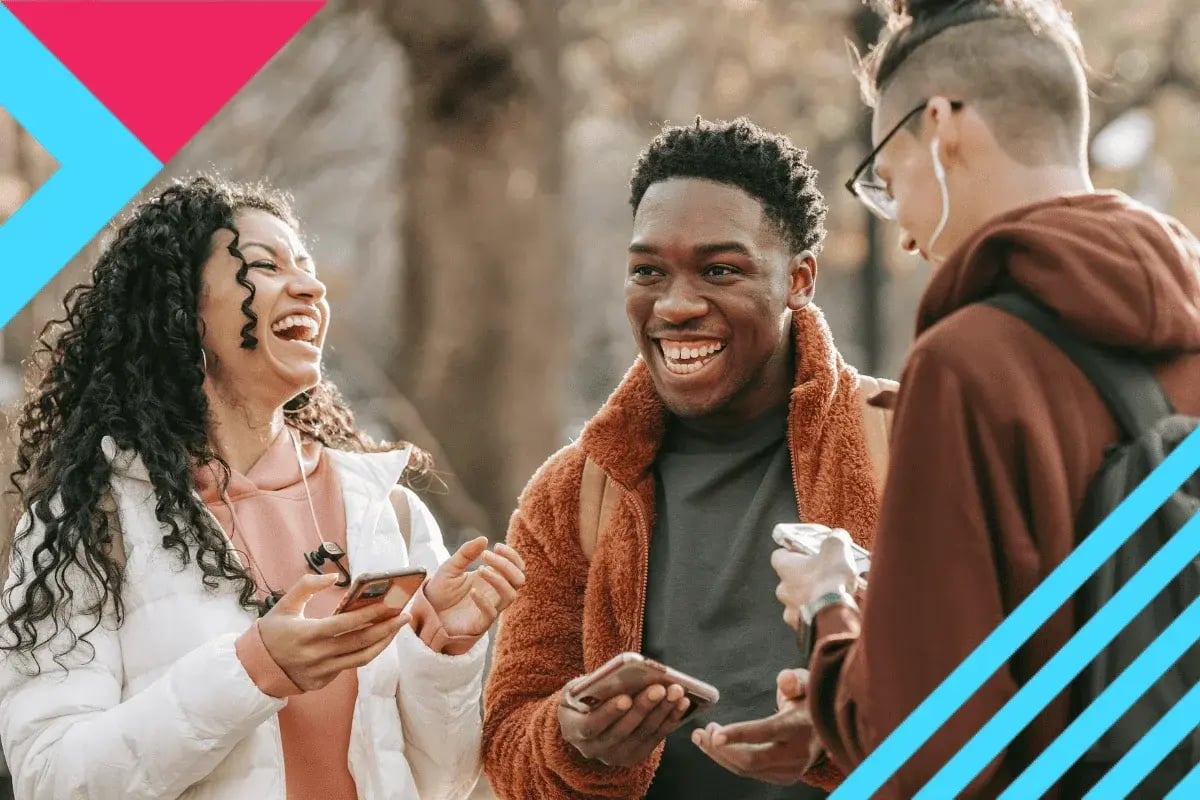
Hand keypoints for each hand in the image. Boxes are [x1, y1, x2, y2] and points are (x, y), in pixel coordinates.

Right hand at [259, 573, 409, 691]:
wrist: (254, 669)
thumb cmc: (271, 632)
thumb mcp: (283, 605)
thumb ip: (307, 585)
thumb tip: (334, 577)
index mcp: (306, 635)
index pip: (344, 625)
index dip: (367, 615)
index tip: (388, 605)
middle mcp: (316, 656)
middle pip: (359, 643)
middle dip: (386, 629)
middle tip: (404, 615)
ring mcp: (321, 672)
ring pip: (361, 659)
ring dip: (383, 643)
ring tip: (397, 628)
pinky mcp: (323, 682)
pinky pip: (350, 666)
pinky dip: (366, 652)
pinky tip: (378, 639)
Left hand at [424, 537, 525, 637]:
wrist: (426, 613)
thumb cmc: (440, 591)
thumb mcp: (450, 567)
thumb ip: (466, 553)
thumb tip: (484, 538)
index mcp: (492, 578)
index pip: (515, 567)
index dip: (511, 555)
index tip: (496, 546)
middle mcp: (494, 593)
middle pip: (519, 579)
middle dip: (506, 564)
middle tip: (485, 555)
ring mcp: (489, 608)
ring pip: (510, 595)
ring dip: (499, 579)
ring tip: (480, 569)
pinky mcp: (480, 623)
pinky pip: (491, 613)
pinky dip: (484, 601)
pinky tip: (472, 591)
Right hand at [558, 681, 691, 766]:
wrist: (583, 719)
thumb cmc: (581, 696)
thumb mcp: (577, 688)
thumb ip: (592, 685)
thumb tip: (620, 675)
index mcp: (572, 729)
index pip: (591, 725)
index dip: (609, 713)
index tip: (626, 697)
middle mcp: (592, 748)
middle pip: (622, 731)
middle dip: (643, 708)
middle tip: (660, 688)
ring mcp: (614, 756)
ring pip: (642, 734)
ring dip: (662, 712)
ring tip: (676, 691)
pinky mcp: (633, 756)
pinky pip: (655, 738)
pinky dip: (670, 719)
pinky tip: (683, 703)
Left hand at [692, 668, 823, 784]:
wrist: (829, 727)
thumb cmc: (809, 700)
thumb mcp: (807, 683)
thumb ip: (794, 680)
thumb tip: (784, 679)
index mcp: (799, 727)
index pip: (766, 732)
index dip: (739, 734)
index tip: (714, 733)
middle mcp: (797, 754)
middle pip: (752, 760)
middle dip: (721, 748)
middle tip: (702, 731)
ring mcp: (791, 770)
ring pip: (747, 770)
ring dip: (719, 755)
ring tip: (702, 737)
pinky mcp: (784, 778)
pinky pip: (750, 773)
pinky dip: (728, 761)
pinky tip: (715, 747)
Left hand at [772, 531, 858, 630]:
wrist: (834, 615)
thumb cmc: (830, 580)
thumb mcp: (837, 549)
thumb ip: (835, 539)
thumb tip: (837, 536)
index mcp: (785, 568)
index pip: (778, 556)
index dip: (791, 553)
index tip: (804, 552)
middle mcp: (783, 590)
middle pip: (788, 581)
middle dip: (804, 579)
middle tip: (823, 576)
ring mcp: (791, 611)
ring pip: (798, 602)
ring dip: (810, 599)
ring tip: (831, 597)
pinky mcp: (802, 628)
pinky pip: (808, 620)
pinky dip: (818, 616)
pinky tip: (832, 613)